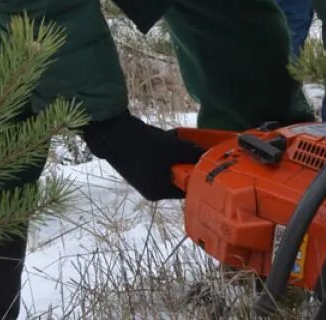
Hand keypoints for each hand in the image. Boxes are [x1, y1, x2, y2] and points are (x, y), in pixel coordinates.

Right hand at [81, 112, 203, 199]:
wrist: (115, 133)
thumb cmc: (147, 146)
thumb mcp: (177, 149)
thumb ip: (195, 155)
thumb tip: (210, 157)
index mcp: (158, 191)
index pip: (186, 190)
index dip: (199, 178)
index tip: (210, 166)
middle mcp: (150, 189)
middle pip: (178, 178)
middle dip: (188, 163)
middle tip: (198, 150)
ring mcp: (142, 178)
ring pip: (169, 168)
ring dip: (178, 155)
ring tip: (182, 141)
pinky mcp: (138, 166)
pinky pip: (159, 161)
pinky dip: (167, 151)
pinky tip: (170, 137)